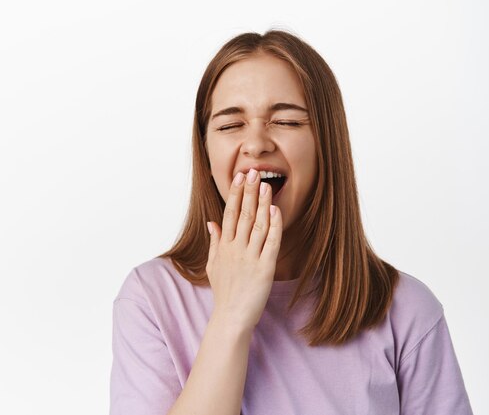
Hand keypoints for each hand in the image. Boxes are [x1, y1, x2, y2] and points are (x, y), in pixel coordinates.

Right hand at [205, 169, 282, 330]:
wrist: (231, 317)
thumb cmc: (224, 292)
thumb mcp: (213, 265)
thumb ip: (214, 242)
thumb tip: (211, 223)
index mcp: (224, 246)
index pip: (229, 214)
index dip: (235, 194)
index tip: (239, 177)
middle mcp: (235, 249)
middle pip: (243, 214)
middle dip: (248, 192)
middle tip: (253, 172)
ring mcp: (250, 258)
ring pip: (258, 225)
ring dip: (262, 203)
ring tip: (266, 185)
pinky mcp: (265, 268)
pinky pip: (271, 242)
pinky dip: (275, 225)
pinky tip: (276, 210)